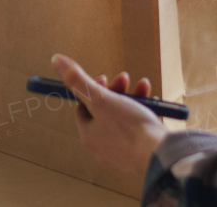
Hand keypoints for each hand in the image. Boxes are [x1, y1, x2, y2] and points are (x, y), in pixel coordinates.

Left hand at [51, 53, 166, 177]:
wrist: (160, 156)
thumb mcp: (100, 99)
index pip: (83, 107)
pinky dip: (144, 112)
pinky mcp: (141, 153)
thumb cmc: (128, 128)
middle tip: (124, 78)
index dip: (92, 89)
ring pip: (123, 118)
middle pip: (104, 111)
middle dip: (115, 91)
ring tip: (143, 85)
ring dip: (132, 97)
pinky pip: (139, 128)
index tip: (105, 78)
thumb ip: (78, 80)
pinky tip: (154, 101)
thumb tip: (56, 60)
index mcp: (89, 135)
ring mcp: (123, 152)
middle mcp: (103, 146)